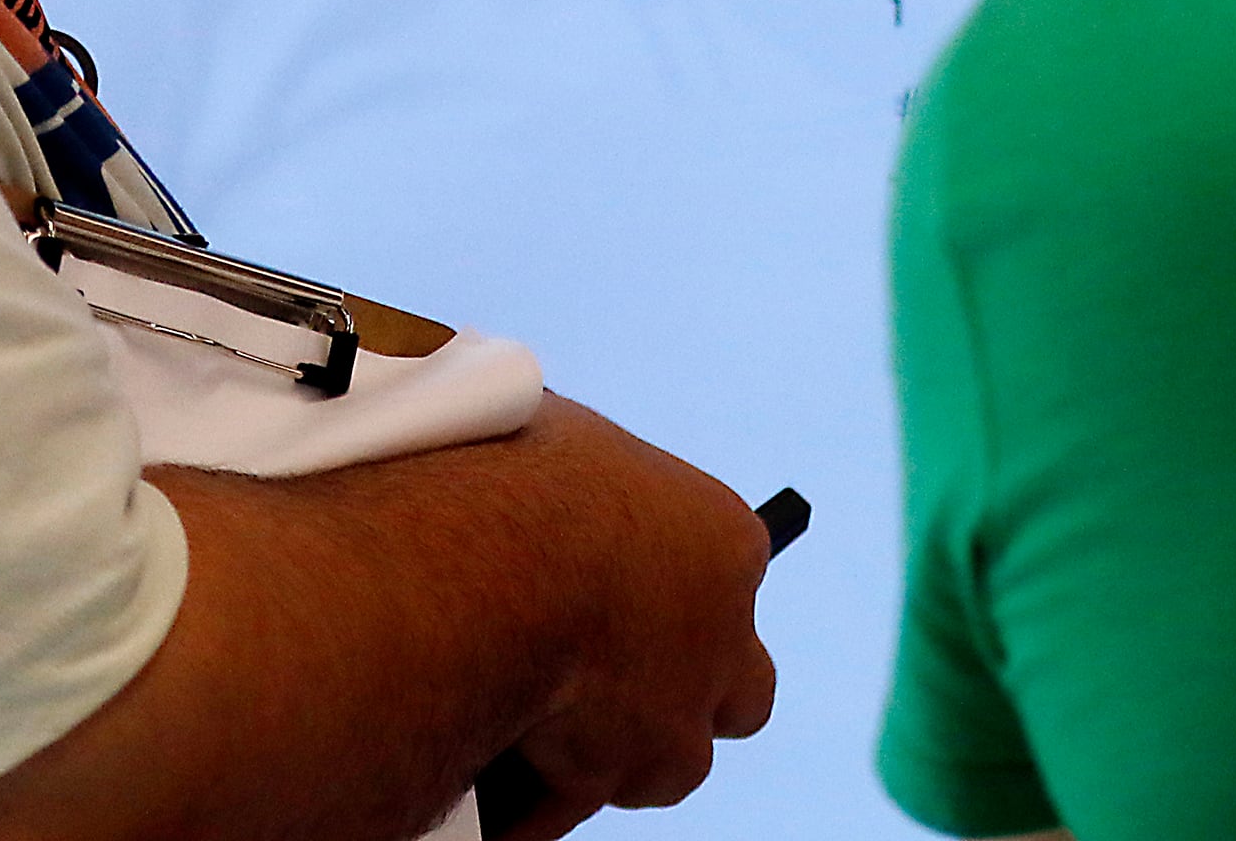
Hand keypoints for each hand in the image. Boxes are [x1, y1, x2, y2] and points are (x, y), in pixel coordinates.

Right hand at [486, 397, 776, 838]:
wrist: (492, 561)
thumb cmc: (514, 475)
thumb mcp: (558, 435)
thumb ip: (578, 474)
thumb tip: (542, 467)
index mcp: (724, 539)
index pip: (727, 575)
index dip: (677, 593)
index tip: (632, 596)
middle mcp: (725, 634)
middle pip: (743, 693)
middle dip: (690, 697)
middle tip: (619, 685)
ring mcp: (685, 712)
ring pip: (675, 761)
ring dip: (621, 753)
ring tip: (541, 730)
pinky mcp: (629, 770)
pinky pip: (591, 799)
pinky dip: (552, 795)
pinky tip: (507, 777)